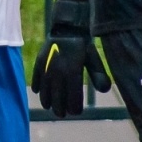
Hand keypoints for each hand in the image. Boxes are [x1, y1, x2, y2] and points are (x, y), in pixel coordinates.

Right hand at [30, 0, 111, 116]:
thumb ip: (99, 75)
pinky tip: (39, 93)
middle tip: (62, 114)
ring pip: (45, 91)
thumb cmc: (83, 45)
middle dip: (60, 108)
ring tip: (50, 107)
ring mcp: (47, 68)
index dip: (74, 108)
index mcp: (73, 72)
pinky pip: (36, 79)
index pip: (72, 97)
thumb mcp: (94, 58)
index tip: (76, 112)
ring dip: (47, 101)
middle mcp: (58, 72)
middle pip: (57, 97)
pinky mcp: (39, 63)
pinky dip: (38, 87)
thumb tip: (106, 90)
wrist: (67, 27)